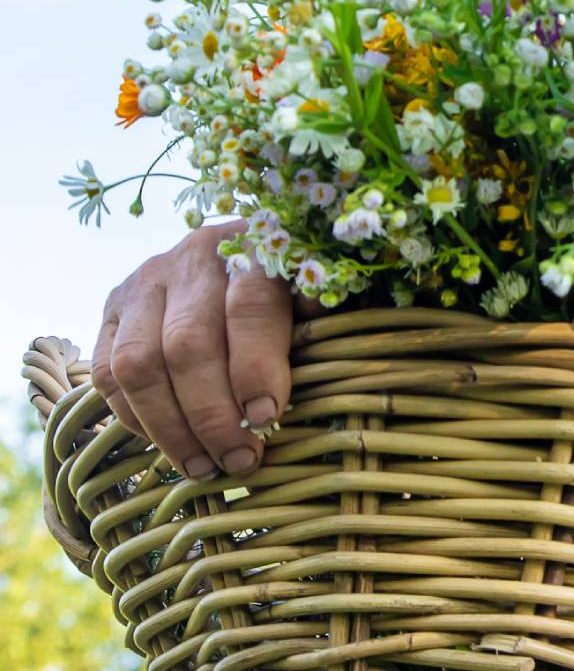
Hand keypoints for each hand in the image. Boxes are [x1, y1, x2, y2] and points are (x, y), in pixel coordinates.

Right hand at [91, 221, 303, 479]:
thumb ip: (322, 313)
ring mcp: (145, 283)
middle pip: (187, 344)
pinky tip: (169, 443)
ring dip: (170, 426)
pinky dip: (135, 416)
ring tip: (203, 467)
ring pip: (138, 364)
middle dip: (213, 413)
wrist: (239, 252)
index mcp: (254, 247)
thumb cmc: (293, 283)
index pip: (248, 307)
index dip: (256, 367)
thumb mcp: (319, 288)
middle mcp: (193, 259)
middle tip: (240, 458)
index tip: (267, 418)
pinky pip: (109, 372)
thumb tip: (324, 339)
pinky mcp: (113, 309)